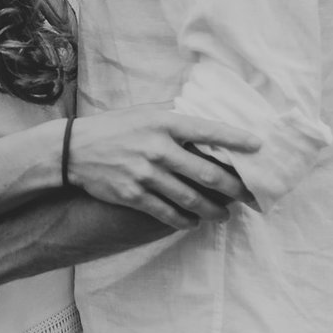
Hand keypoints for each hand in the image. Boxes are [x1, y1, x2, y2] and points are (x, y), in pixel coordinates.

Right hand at [62, 105, 256, 229]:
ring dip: (213, 210)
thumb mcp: (144, 112)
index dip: (236, 140)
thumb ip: (175, 113)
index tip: (258, 146)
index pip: (208, 130)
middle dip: (234, 188)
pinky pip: (166, 212)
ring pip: (190, 198)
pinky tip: (193, 221)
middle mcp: (157, 148)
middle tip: (250, 196)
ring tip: (224, 214)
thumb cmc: (115, 127)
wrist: (73, 150)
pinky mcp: (133, 195)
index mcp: (164, 123)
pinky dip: (184, 220)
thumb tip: (207, 110)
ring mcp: (145, 174)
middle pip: (207, 173)